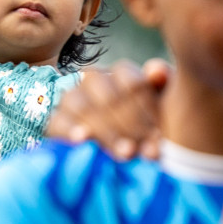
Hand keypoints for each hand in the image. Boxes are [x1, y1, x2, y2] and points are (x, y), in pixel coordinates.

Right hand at [47, 58, 170, 159]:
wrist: (124, 151)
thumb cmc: (149, 128)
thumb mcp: (165, 107)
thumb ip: (166, 84)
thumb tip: (155, 71)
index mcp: (122, 74)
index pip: (132, 83)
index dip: (146, 109)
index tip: (158, 133)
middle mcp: (94, 80)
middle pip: (109, 97)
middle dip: (130, 126)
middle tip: (148, 150)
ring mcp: (72, 99)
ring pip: (84, 107)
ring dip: (107, 132)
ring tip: (125, 152)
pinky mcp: (56, 121)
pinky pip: (58, 121)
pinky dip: (70, 130)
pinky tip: (82, 139)